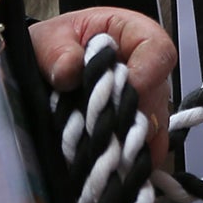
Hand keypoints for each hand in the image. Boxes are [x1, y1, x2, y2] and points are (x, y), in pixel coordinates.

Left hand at [31, 7, 176, 168]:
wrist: (43, 71)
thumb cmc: (53, 48)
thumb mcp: (46, 39)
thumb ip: (56, 50)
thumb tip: (69, 69)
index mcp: (131, 35)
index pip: (159, 51)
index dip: (149, 72)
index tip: (129, 89)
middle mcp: (145, 71)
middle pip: (160, 97)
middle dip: (134, 117)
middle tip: (105, 129)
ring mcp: (144, 104)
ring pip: (155, 128)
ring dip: (130, 142)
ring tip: (101, 150)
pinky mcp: (133, 133)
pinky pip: (145, 151)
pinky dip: (129, 161)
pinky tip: (110, 167)